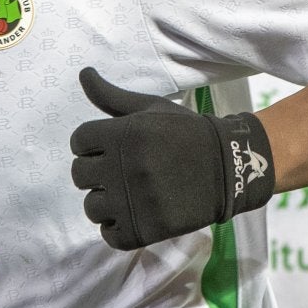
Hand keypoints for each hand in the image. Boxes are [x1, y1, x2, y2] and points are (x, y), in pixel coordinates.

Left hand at [68, 67, 274, 249]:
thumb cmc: (184, 133)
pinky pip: (110, 235)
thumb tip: (83, 73)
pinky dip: (117, 228)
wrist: (229, 167)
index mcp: (124, 133)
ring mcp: (135, 201)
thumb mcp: (150, 108)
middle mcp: (125, 167)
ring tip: (127, 194)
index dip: (91, 143)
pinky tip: (133, 214)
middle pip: (79, 175)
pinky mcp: (146, 229)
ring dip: (104, 202)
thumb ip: (111, 96)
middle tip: (120, 172)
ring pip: (91, 207)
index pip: (79, 140)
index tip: (110, 147)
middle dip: (94, 172)